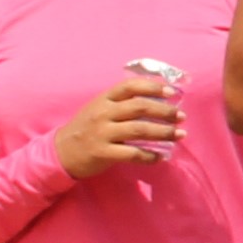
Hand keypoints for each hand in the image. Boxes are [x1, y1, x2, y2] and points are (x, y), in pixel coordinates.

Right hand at [53, 67, 184, 177]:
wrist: (61, 151)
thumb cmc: (86, 127)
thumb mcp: (99, 108)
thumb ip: (121, 103)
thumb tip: (156, 99)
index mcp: (104, 99)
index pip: (131, 86)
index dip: (153, 87)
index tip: (172, 93)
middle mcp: (103, 113)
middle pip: (139, 107)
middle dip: (164, 111)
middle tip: (181, 116)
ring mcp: (102, 133)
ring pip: (139, 129)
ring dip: (163, 132)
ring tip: (180, 135)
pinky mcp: (103, 153)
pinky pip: (132, 153)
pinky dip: (149, 155)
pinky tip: (161, 156)